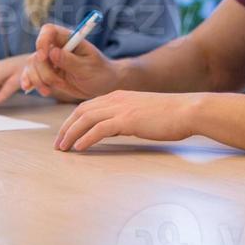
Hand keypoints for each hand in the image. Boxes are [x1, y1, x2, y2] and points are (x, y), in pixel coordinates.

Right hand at [19, 23, 122, 100]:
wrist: (103, 85)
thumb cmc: (100, 72)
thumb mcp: (88, 68)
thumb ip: (70, 61)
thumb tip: (52, 53)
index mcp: (69, 39)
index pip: (49, 31)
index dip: (43, 41)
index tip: (45, 57)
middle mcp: (57, 47)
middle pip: (38, 53)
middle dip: (44, 71)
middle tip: (58, 83)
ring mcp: (50, 60)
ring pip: (32, 64)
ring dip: (38, 79)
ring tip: (50, 90)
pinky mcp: (47, 72)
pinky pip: (31, 73)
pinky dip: (29, 81)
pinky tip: (29, 88)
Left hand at [54, 91, 205, 151]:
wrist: (187, 110)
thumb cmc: (169, 115)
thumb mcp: (141, 112)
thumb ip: (124, 118)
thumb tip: (112, 130)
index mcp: (118, 96)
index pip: (87, 106)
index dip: (73, 120)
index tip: (65, 134)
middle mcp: (116, 99)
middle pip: (81, 111)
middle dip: (66, 127)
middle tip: (58, 144)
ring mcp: (121, 108)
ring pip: (86, 119)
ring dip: (71, 134)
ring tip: (63, 148)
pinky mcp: (128, 120)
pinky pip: (100, 129)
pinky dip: (86, 138)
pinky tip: (79, 148)